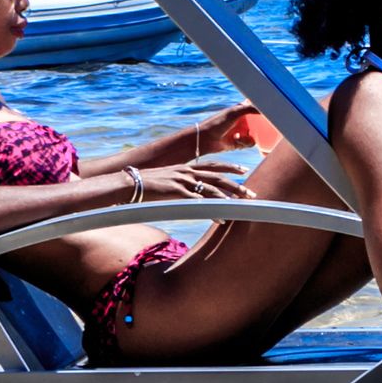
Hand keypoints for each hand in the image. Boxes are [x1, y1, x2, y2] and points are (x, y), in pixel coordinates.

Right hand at [125, 158, 249, 204]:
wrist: (130, 183)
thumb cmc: (147, 184)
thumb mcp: (167, 179)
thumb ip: (180, 184)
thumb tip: (190, 192)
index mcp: (185, 167)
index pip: (212, 165)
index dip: (229, 166)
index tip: (243, 170)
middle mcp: (186, 172)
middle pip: (217, 177)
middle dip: (236, 185)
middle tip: (251, 193)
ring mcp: (182, 181)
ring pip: (211, 188)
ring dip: (228, 197)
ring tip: (241, 205)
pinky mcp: (176, 192)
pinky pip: (197, 202)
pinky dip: (211, 210)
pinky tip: (220, 218)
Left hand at [192, 105, 265, 156]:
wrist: (206, 140)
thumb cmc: (218, 122)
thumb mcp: (235, 112)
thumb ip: (251, 108)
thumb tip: (266, 108)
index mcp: (241, 109)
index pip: (256, 107)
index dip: (264, 108)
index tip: (273, 110)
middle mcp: (243, 120)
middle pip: (259, 122)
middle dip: (264, 125)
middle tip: (272, 126)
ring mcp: (242, 131)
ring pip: (257, 135)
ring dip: (249, 137)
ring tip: (238, 137)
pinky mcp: (240, 142)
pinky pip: (250, 143)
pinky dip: (245, 142)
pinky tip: (236, 140)